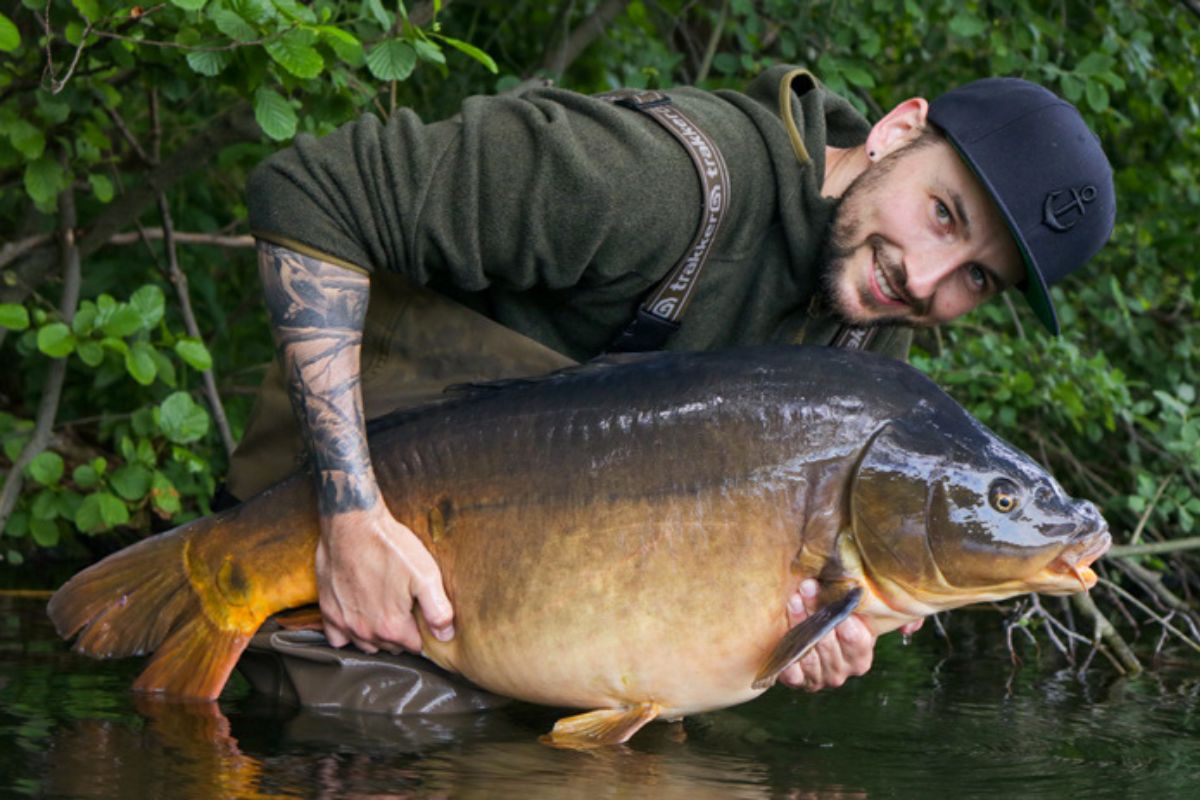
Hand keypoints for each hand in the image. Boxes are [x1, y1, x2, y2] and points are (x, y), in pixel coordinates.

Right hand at [315, 503, 454, 653]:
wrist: (353, 524)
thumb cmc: (389, 546)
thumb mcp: (425, 574)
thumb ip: (438, 609)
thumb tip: (446, 635)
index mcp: (391, 626)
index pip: (414, 646)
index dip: (422, 633)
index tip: (422, 617)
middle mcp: (365, 631)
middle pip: (391, 646)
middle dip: (401, 634)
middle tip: (406, 609)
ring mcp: (344, 622)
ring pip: (366, 645)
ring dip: (377, 635)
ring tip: (385, 612)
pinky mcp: (328, 610)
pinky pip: (338, 638)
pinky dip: (349, 634)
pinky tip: (359, 617)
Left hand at [777, 579, 923, 691]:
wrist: (808, 634)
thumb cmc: (839, 621)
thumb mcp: (869, 617)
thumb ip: (897, 617)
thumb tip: (909, 628)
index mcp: (861, 657)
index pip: (857, 641)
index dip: (847, 620)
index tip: (837, 598)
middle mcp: (842, 670)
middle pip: (829, 642)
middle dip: (818, 611)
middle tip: (808, 587)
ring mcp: (818, 677)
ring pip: (809, 651)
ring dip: (800, 623)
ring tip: (795, 600)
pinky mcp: (797, 680)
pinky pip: (792, 672)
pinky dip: (789, 654)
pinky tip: (785, 634)